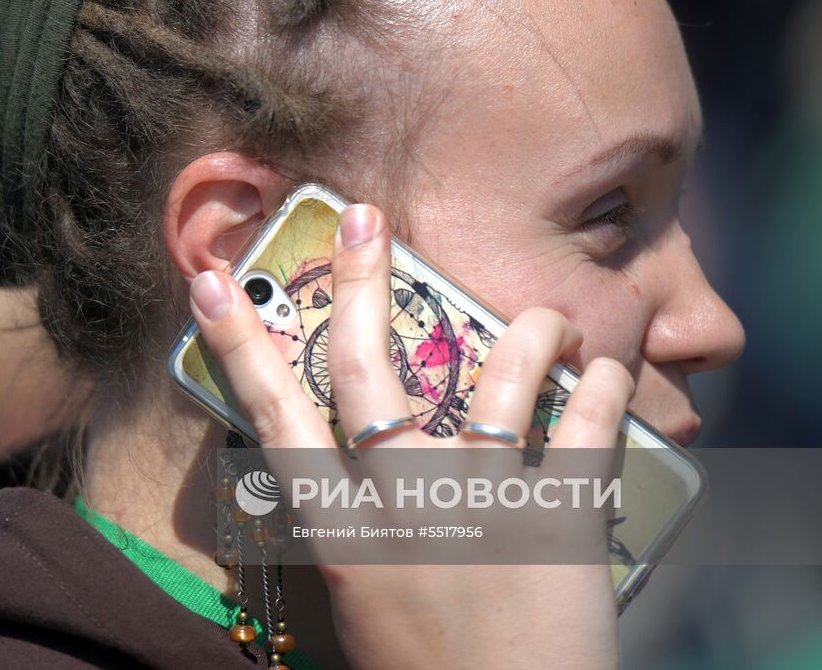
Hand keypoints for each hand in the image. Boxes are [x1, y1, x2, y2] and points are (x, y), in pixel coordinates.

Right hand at [188, 202, 633, 669]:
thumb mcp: (363, 604)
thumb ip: (357, 530)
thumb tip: (358, 463)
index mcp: (343, 534)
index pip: (275, 419)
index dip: (240, 345)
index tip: (212, 284)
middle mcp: (402, 504)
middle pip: (370, 369)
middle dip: (364, 281)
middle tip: (366, 217)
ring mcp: (483, 507)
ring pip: (497, 380)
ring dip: (527, 332)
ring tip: (548, 315)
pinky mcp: (559, 522)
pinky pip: (585, 431)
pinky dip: (602, 389)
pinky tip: (609, 366)